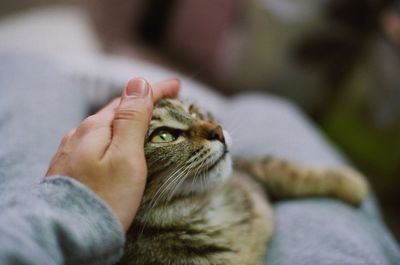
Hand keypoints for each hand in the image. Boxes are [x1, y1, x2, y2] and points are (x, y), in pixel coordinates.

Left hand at [46, 78, 179, 230]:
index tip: (177, 85)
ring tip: (147, 121)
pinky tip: (120, 144)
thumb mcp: (125, 157)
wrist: (66, 235)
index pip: (132, 98)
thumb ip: (132, 119)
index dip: (156, 90)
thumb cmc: (104, 198)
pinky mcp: (69, 167)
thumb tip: (137, 83)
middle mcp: (80, 133)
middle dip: (143, 102)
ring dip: (129, 119)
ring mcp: (71, 150)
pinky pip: (97, 141)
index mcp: (96, 127)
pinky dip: (115, 136)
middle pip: (117, 109)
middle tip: (167, 102)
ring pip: (106, 126)